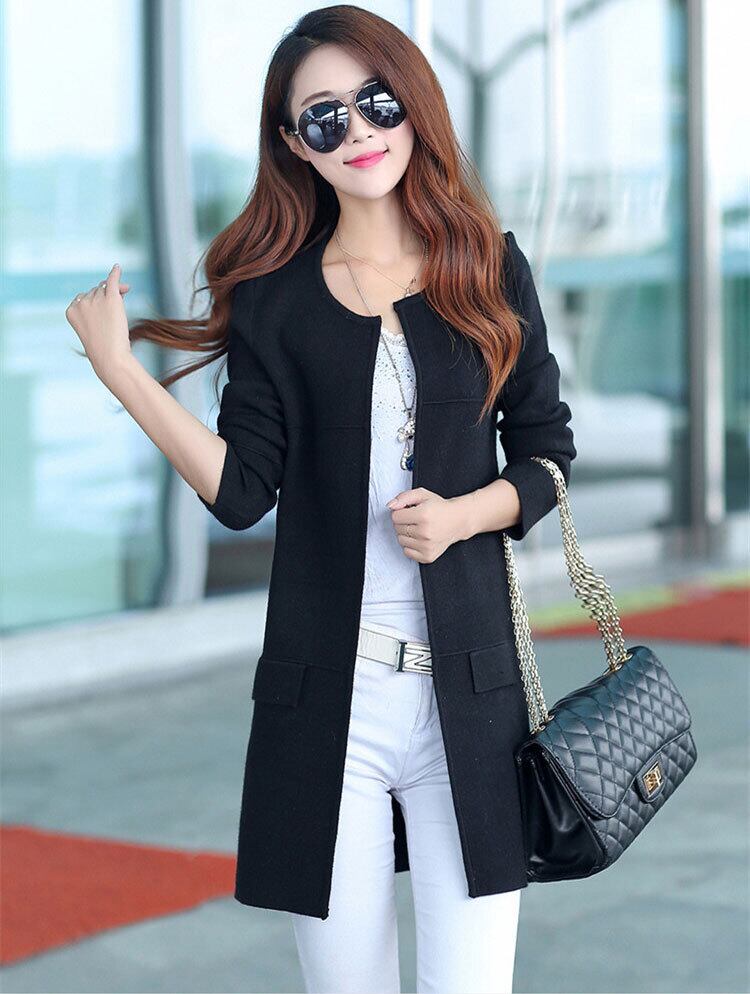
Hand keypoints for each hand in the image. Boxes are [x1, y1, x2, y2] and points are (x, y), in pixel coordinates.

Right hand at [65, 263, 132, 384]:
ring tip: (116, 316)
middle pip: (95, 291)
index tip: (98, 321)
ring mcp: (95, 299)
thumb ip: (98, 304)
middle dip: (105, 299)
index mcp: (70, 310)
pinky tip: (117, 267)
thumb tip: (115, 284)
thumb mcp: (94, 325)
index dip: (95, 305)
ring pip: (105, 289)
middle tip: (111, 320)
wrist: (110, 356)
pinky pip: (113, 281)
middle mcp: (81, 302)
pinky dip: (115, 273)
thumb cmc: (103, 345)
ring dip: (114, 296)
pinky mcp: (111, 299)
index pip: (84, 298)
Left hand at [386, 487, 472, 563]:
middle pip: (397, 528)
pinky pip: (407, 552)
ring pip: (400, 541)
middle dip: (404, 522)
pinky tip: (421, 538)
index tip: (411, 511)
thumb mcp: (422, 494)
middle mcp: (425, 532)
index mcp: (423, 515)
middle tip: (417, 519)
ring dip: (407, 534)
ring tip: (420, 528)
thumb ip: (403, 497)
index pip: (395, 516)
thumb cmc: (439, 507)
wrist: (458, 520)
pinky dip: (411, 546)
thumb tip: (390, 506)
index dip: (401, 512)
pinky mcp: (427, 556)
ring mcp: (427, 546)